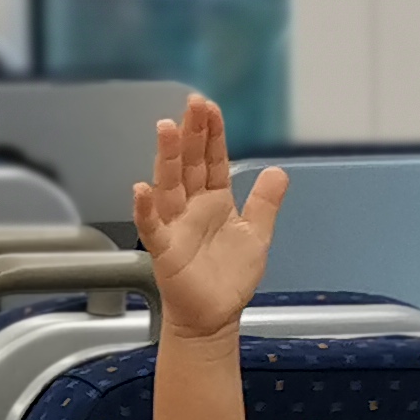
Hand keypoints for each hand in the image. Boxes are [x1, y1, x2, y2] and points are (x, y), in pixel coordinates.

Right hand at [136, 98, 284, 338]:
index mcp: (214, 200)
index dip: (211, 134)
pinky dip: (145, 209)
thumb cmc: (229, 277)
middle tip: (192, 104)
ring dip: (168, 158)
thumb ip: (265, 203)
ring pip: (170, 185)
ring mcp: (175, 226)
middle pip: (190, 164)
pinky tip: (141, 189)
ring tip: (167, 129)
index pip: (212, 160)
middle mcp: (191, 207)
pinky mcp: (165, 250)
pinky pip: (152, 226)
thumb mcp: (257, 235)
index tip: (209, 107)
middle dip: (191, 134)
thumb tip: (278, 171)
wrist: (214, 316)